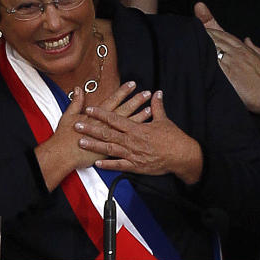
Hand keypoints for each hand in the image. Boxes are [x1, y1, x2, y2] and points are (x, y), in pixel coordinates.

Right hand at [35, 82, 151, 190]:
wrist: (62, 155)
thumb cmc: (64, 137)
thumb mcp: (68, 116)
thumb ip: (76, 102)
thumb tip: (78, 89)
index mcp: (95, 116)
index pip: (112, 100)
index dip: (123, 92)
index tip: (132, 84)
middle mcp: (104, 125)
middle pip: (123, 111)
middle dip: (135, 101)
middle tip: (146, 93)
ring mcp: (108, 138)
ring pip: (126, 126)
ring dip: (138, 117)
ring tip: (150, 109)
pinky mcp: (109, 149)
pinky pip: (126, 141)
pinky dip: (133, 136)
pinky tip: (142, 131)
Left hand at [78, 89, 201, 184]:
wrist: (182, 156)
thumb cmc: (173, 138)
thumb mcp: (164, 120)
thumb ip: (157, 107)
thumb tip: (157, 93)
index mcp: (137, 128)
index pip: (115, 119)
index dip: (101, 114)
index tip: (89, 109)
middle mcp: (132, 141)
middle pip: (107, 133)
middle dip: (91, 129)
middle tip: (77, 126)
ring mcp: (132, 154)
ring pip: (109, 149)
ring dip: (94, 146)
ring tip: (81, 142)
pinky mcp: (136, 166)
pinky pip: (119, 165)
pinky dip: (108, 165)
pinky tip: (97, 164)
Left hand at [194, 2, 259, 113]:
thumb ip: (255, 49)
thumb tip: (247, 39)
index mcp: (244, 49)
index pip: (225, 34)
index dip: (211, 26)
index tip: (200, 17)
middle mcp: (236, 52)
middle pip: (216, 38)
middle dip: (202, 32)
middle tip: (187, 29)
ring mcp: (231, 62)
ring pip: (212, 47)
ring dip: (200, 42)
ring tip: (187, 38)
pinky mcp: (227, 74)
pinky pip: (212, 63)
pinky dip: (203, 57)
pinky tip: (193, 54)